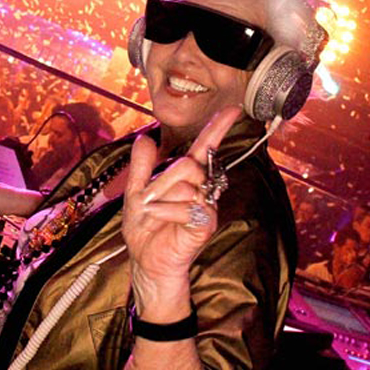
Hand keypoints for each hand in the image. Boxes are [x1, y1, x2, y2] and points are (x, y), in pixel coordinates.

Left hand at [122, 106, 240, 312]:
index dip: (217, 128)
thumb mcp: (135, 192)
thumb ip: (141, 166)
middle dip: (162, 180)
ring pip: (187, 184)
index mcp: (186, 177)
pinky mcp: (205, 223)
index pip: (204, 148)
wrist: (146, 259)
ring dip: (159, 198)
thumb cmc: (145, 227)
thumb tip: (145, 139)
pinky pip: (187, 206)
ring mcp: (206, 206)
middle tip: (147, 198)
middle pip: (189, 165)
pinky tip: (156, 217)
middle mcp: (201, 188)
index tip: (233, 110)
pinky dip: (164, 211)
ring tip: (152, 212)